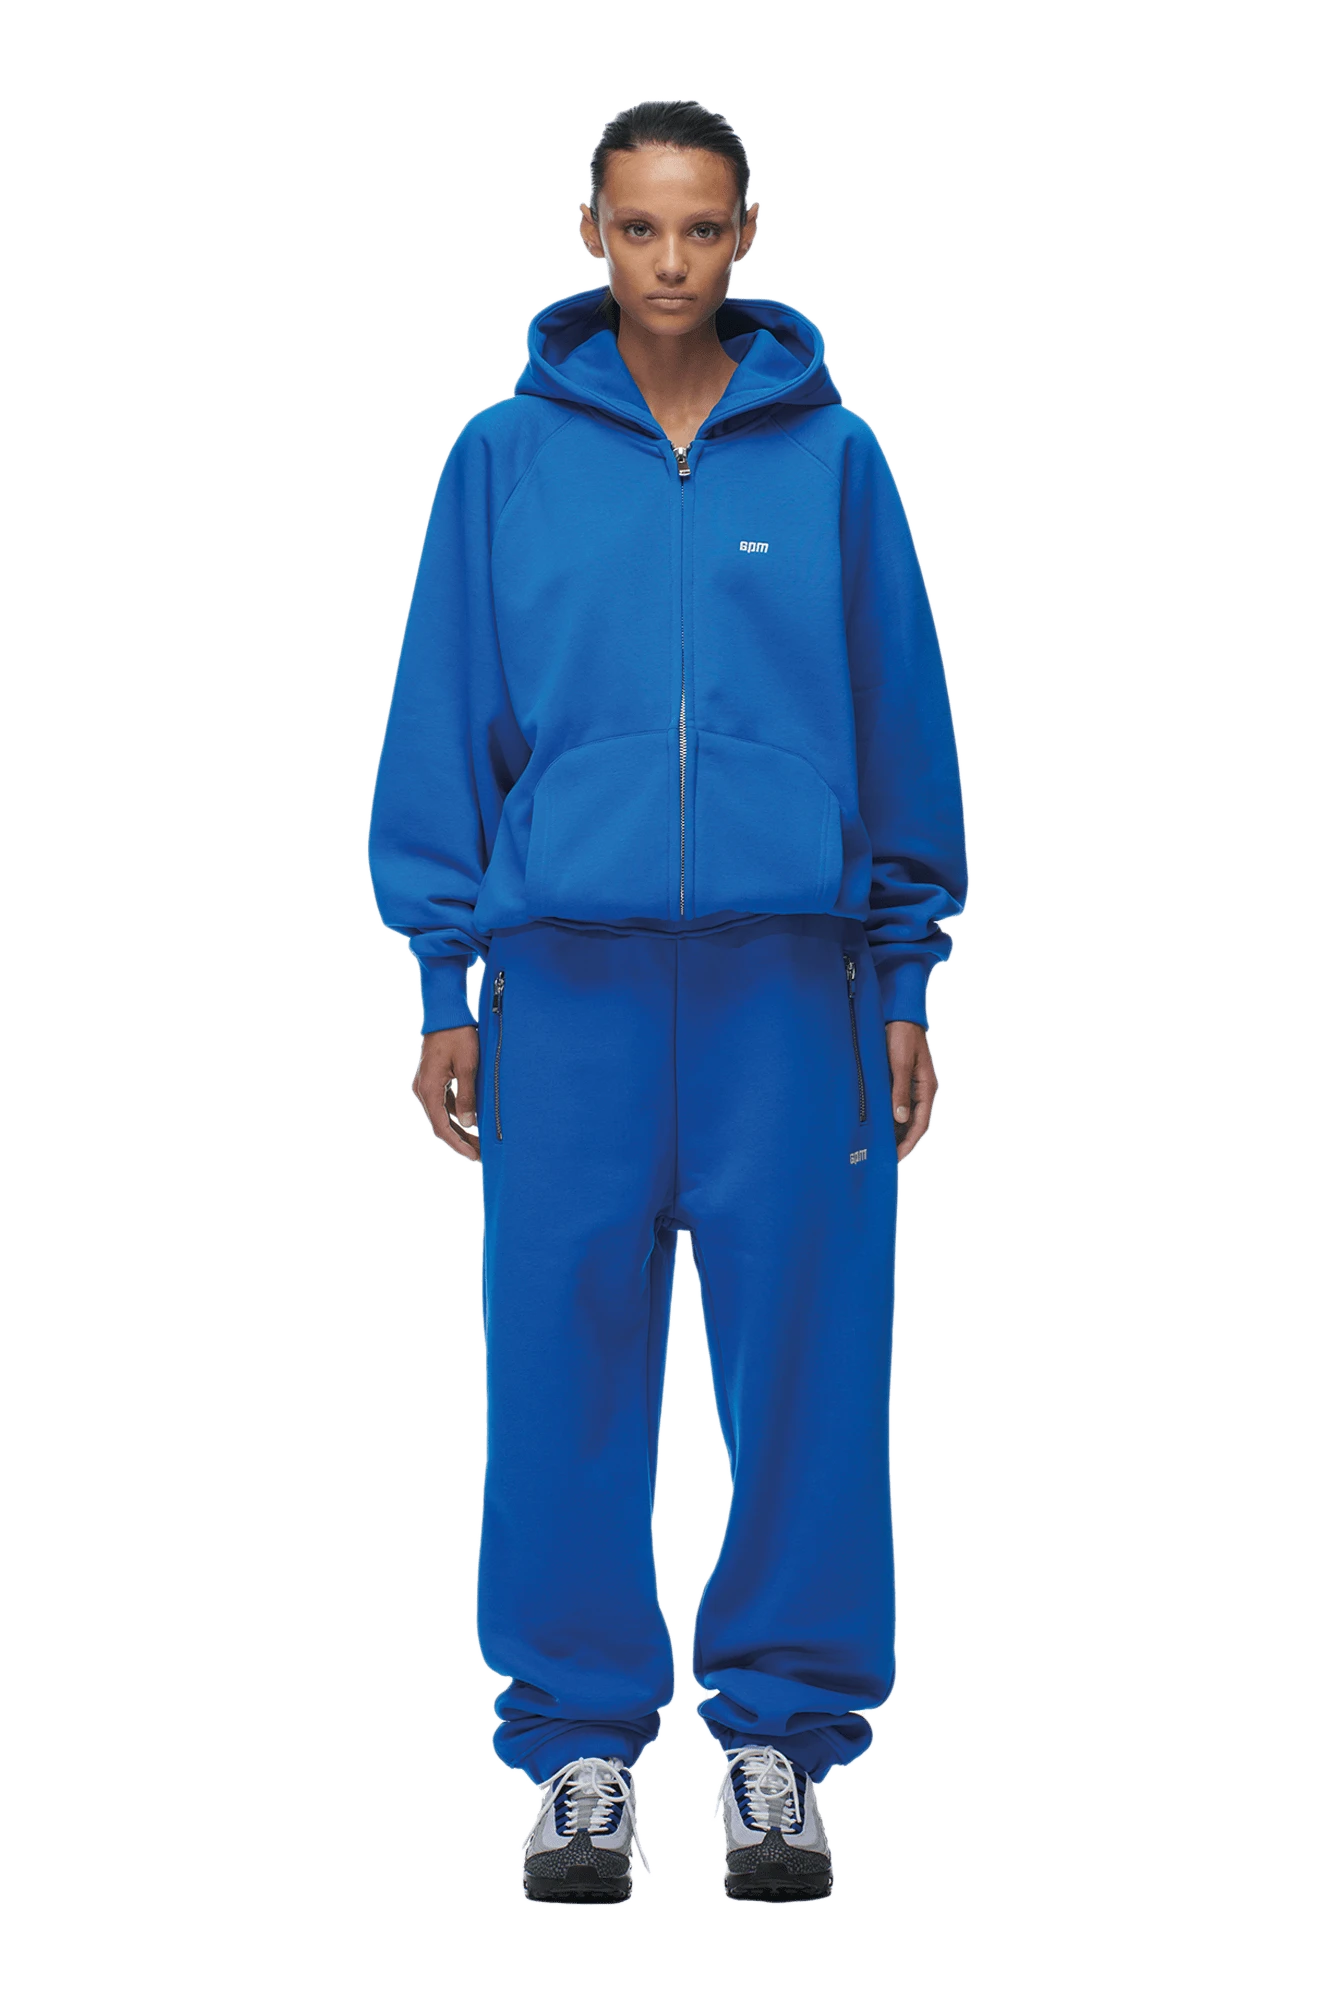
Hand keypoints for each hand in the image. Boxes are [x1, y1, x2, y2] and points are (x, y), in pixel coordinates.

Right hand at [412, 1025, 480, 1161]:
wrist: (445, 1014)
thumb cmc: (458, 1036)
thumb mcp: (468, 1067)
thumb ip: (467, 1097)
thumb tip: (468, 1124)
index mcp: (429, 1090)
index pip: (442, 1127)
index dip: (458, 1144)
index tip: (474, 1155)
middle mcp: (422, 1090)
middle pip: (440, 1124)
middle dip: (460, 1141)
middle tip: (480, 1154)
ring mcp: (424, 1085)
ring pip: (440, 1115)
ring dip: (458, 1129)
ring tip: (477, 1142)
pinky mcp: (430, 1080)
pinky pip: (441, 1104)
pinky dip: (454, 1115)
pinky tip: (469, 1121)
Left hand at [886, 1021, 937, 1163]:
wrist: (899, 1013)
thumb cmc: (901, 1034)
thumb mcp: (899, 1062)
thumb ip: (900, 1090)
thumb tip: (900, 1117)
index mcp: (927, 1087)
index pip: (921, 1123)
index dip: (909, 1142)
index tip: (897, 1156)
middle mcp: (921, 1089)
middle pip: (914, 1123)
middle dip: (902, 1141)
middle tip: (886, 1157)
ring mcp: (912, 1085)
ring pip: (906, 1115)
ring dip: (896, 1131)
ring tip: (882, 1146)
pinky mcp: (900, 1080)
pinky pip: (898, 1104)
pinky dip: (890, 1117)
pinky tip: (879, 1124)